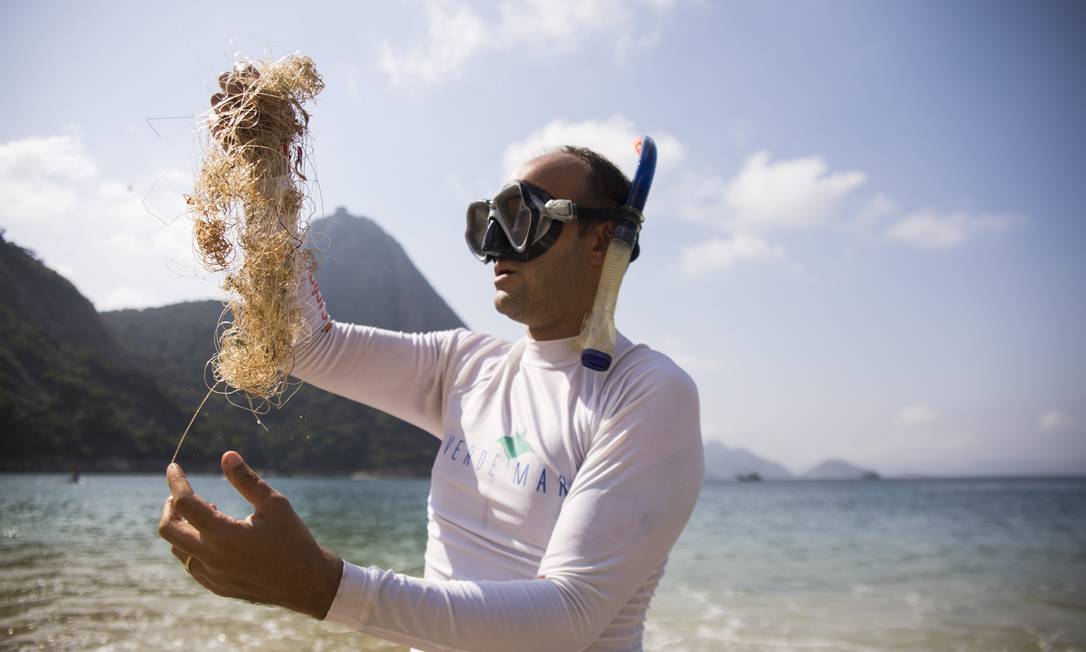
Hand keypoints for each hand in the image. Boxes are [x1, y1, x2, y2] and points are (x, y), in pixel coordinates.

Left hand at [157, 451, 342, 618]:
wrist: (305, 583)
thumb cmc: (293, 539)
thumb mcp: (275, 505)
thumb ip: (248, 480)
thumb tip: (227, 456)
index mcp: (223, 534)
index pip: (185, 503)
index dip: (176, 482)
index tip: (173, 468)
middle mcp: (211, 557)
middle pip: (168, 530)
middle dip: (169, 507)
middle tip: (179, 494)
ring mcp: (212, 575)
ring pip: (178, 549)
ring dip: (182, 527)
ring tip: (206, 512)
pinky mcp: (217, 586)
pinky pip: (192, 565)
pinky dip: (192, 546)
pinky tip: (213, 537)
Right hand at [209, 64, 292, 151]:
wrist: (277, 155)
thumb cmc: (284, 129)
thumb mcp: (284, 108)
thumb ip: (270, 92)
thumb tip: (256, 84)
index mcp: (252, 87)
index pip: (241, 69)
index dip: (245, 73)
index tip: (256, 83)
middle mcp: (236, 96)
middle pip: (223, 78)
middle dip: (233, 85)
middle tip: (245, 97)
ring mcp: (226, 112)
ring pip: (215, 98)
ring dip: (231, 107)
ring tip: (250, 121)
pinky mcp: (220, 130)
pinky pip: (213, 121)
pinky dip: (225, 124)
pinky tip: (240, 131)